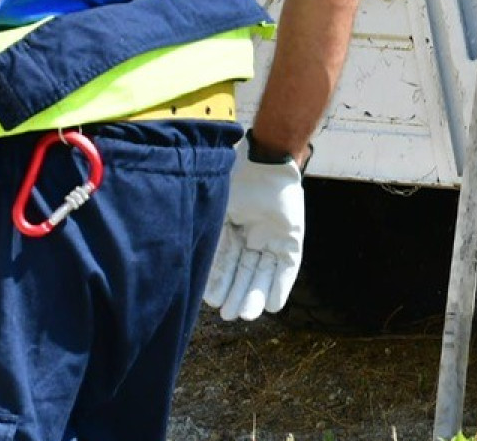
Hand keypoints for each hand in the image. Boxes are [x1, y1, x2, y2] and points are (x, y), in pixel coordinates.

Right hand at [203, 137, 305, 320]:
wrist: (266, 161)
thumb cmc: (236, 179)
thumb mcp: (217, 210)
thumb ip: (210, 234)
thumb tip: (185, 259)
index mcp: (231, 229)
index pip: (224, 262)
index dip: (219, 281)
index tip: (212, 301)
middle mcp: (251, 237)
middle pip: (244, 272)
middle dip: (236, 293)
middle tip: (229, 316)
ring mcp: (272, 238)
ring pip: (263, 273)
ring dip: (255, 294)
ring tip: (246, 315)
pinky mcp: (292, 238)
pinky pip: (288, 267)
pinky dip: (281, 285)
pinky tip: (273, 306)